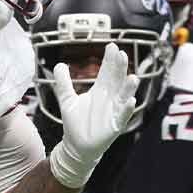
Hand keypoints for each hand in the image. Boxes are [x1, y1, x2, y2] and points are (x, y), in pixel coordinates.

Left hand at [47, 43, 140, 187]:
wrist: (75, 146)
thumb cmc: (75, 122)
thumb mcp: (67, 99)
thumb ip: (64, 83)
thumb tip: (60, 64)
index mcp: (100, 90)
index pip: (107, 71)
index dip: (109, 60)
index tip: (111, 46)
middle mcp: (109, 98)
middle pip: (116, 80)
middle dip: (119, 68)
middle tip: (121, 54)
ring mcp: (113, 111)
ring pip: (123, 96)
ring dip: (128, 88)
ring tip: (133, 76)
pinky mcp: (114, 126)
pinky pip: (122, 116)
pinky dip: (127, 109)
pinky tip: (131, 101)